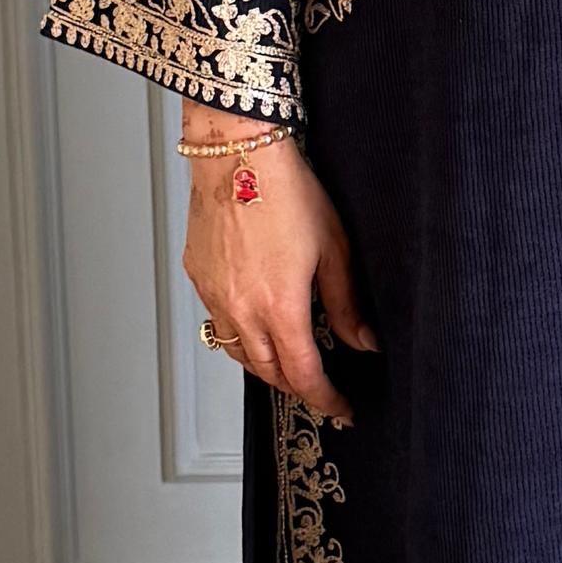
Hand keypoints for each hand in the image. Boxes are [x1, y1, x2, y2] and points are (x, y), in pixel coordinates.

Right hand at [178, 118, 376, 428]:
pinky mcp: (198, 278)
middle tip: (320, 388)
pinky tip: (256, 325)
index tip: (341, 407)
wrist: (237, 155)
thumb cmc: (285, 190)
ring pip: (238, 354)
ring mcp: (214, 296)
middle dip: (297, 388)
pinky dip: (240, 336)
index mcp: (279, 307)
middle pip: (269, 373)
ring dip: (266, 368)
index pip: (303, 376)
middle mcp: (241, 310)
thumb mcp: (334, 248)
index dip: (326, 399)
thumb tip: (363, 340)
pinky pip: (218, 323)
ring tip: (290, 364)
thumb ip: (345, 304)